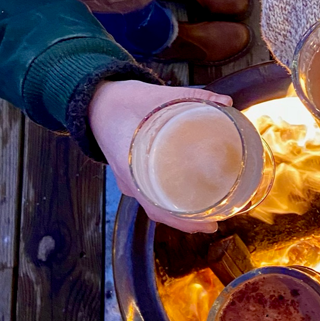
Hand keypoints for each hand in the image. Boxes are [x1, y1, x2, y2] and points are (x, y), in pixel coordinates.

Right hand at [89, 80, 233, 233]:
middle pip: (158, 211)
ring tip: (206, 217)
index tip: (206, 225)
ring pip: (154, 205)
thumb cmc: (119, 101)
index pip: (155, 205)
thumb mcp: (156, 95)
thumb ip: (194, 97)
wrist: (93, 101)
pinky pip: (150, 193)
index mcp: (131, 165)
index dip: (182, 219)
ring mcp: (130, 179)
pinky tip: (188, 198)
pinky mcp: (133, 173)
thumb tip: (226, 102)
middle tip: (213, 224)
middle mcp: (130, 179)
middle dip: (186, 221)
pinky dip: (169, 200)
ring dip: (178, 214)